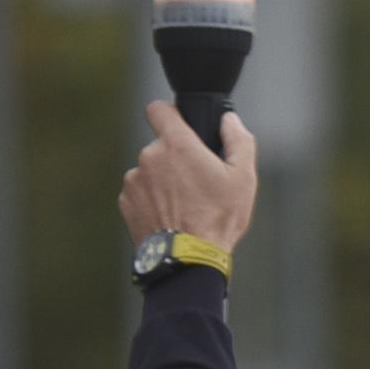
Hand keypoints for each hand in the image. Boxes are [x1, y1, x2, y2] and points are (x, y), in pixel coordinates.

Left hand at [117, 102, 257, 250]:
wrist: (188, 259)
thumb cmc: (218, 218)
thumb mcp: (244, 178)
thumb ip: (239, 140)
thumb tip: (229, 120)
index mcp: (177, 145)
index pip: (158, 109)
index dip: (170, 113)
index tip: (179, 124)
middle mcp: (149, 157)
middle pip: (161, 147)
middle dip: (176, 159)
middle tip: (197, 183)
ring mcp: (134, 180)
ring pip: (150, 171)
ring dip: (164, 182)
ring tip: (185, 206)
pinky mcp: (126, 202)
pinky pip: (140, 193)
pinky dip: (153, 201)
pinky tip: (171, 217)